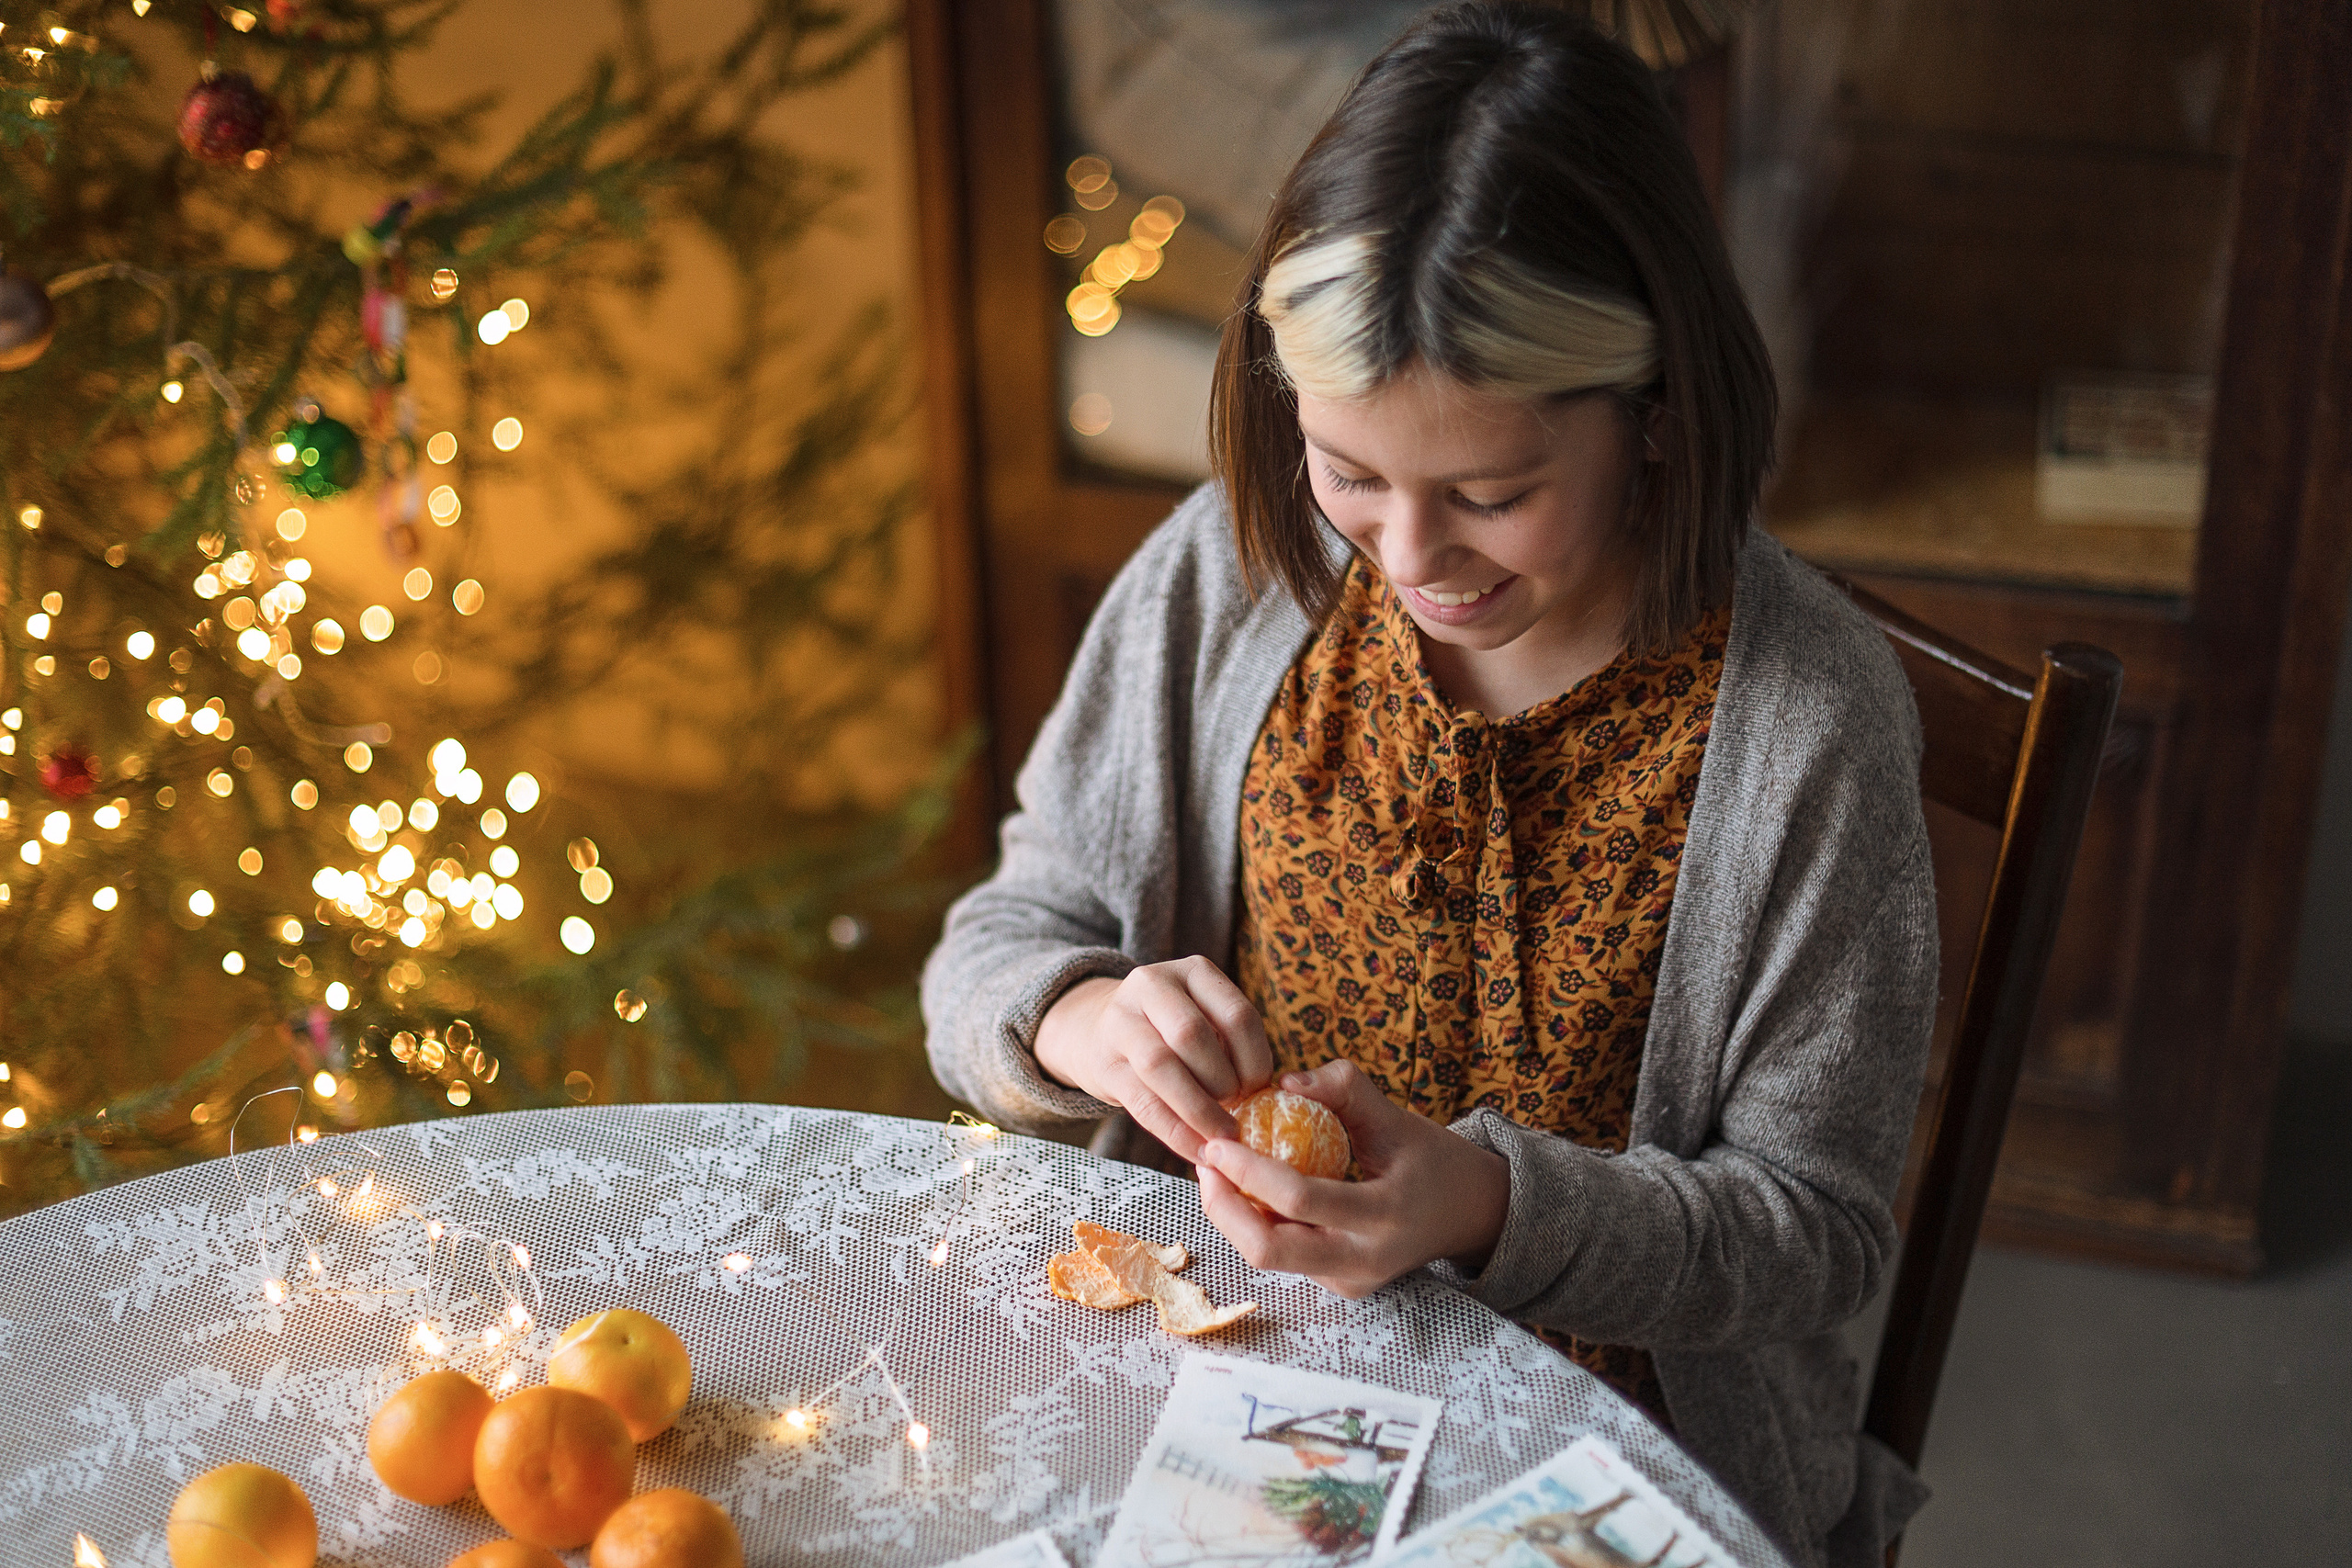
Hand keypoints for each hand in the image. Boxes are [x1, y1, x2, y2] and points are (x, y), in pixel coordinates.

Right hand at [1033, 957, 1274, 1160]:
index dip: (1255, 1059)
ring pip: (1162, 1066)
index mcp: (1193, 971)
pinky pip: (1143, 1103)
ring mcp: (1120, 1022)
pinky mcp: (1104, 1064)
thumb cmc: (1172, 1031)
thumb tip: (1265, 1097)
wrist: (1098, 1029)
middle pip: (1193, 1035)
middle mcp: (1151, 985)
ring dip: (1198, 1108)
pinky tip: (1197, 1151)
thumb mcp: (1205, 1016)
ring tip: (1221, 1135)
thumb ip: (1231, 1044)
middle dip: (1223, 1081)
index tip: (1260, 1089)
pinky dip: (1176, 1133)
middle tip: (1237, 1108)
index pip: (1237, 1014)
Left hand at [1194, 1060, 1509, 1298]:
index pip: (1300, 1200)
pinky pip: (1285, 1258)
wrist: (1470, 1215)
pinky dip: (1257, 1224)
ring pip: (1268, 1260)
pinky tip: (1248, 1191)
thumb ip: (1345, 1090)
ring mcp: (1350, 1282)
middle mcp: (1365, 1260)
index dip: (1248, 1171)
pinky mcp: (1338, 1288)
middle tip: (1205, 1164)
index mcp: (1385, 1215)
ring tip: (1218, 1173)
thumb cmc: (1433, 1160)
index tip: (1216, 1142)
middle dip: (1223, 1208)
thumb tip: (1283, 1082)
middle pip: (1269, 1252)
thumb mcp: (1399, 1117)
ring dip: (1232, 1217)